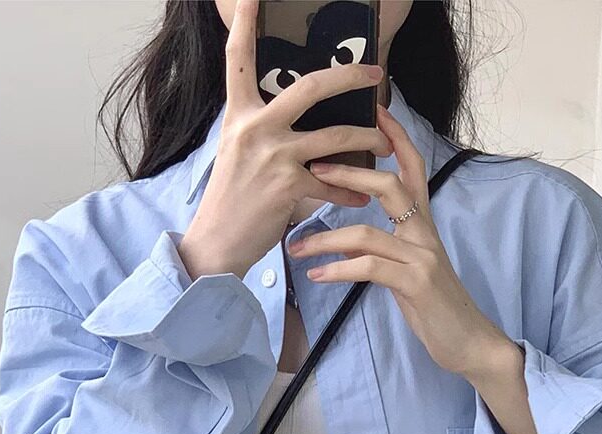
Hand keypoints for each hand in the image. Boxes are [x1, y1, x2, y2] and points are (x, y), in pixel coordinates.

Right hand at [177, 0, 393, 282]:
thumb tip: (302, 117)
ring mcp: (273, 156)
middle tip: (375, 72)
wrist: (218, 243)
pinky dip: (351, 191)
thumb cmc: (231, 200)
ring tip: (383, 144)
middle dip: (349, 76)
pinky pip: (332, 183)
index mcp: (239, 115)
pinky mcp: (289, 186)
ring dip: (367, 140)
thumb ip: (264, 128)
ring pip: (335, 137)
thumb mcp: (237, 153)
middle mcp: (255, 128)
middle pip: (310, 86)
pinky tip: (361, 196)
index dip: (243, 22)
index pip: (238, 60)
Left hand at [286, 102, 516, 380]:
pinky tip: (316, 275)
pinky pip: (369, 268)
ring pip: (367, 232)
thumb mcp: (412, 269)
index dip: (395, 137)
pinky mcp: (415, 284)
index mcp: (423, 226)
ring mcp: (422, 258)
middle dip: (349, 172)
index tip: (372, 110)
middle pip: (389, 185)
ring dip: (326, 238)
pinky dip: (338, 270)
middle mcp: (425, 234)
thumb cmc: (436, 307)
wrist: (470, 342)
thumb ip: (389, 247)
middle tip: (313, 167)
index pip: (411, 169)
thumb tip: (356, 238)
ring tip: (295, 247)